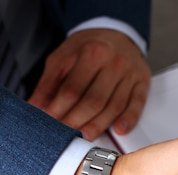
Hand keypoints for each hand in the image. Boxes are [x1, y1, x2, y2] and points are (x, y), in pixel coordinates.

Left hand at [27, 29, 150, 139]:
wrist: (116, 34)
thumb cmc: (88, 49)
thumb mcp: (63, 58)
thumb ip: (48, 84)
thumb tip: (35, 108)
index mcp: (91, 53)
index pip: (72, 89)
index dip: (59, 109)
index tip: (50, 124)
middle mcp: (113, 62)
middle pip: (94, 101)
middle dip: (78, 121)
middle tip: (67, 136)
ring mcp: (129, 73)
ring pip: (114, 106)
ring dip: (99, 125)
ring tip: (85, 137)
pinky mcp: (142, 83)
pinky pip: (136, 104)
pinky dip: (128, 119)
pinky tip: (119, 130)